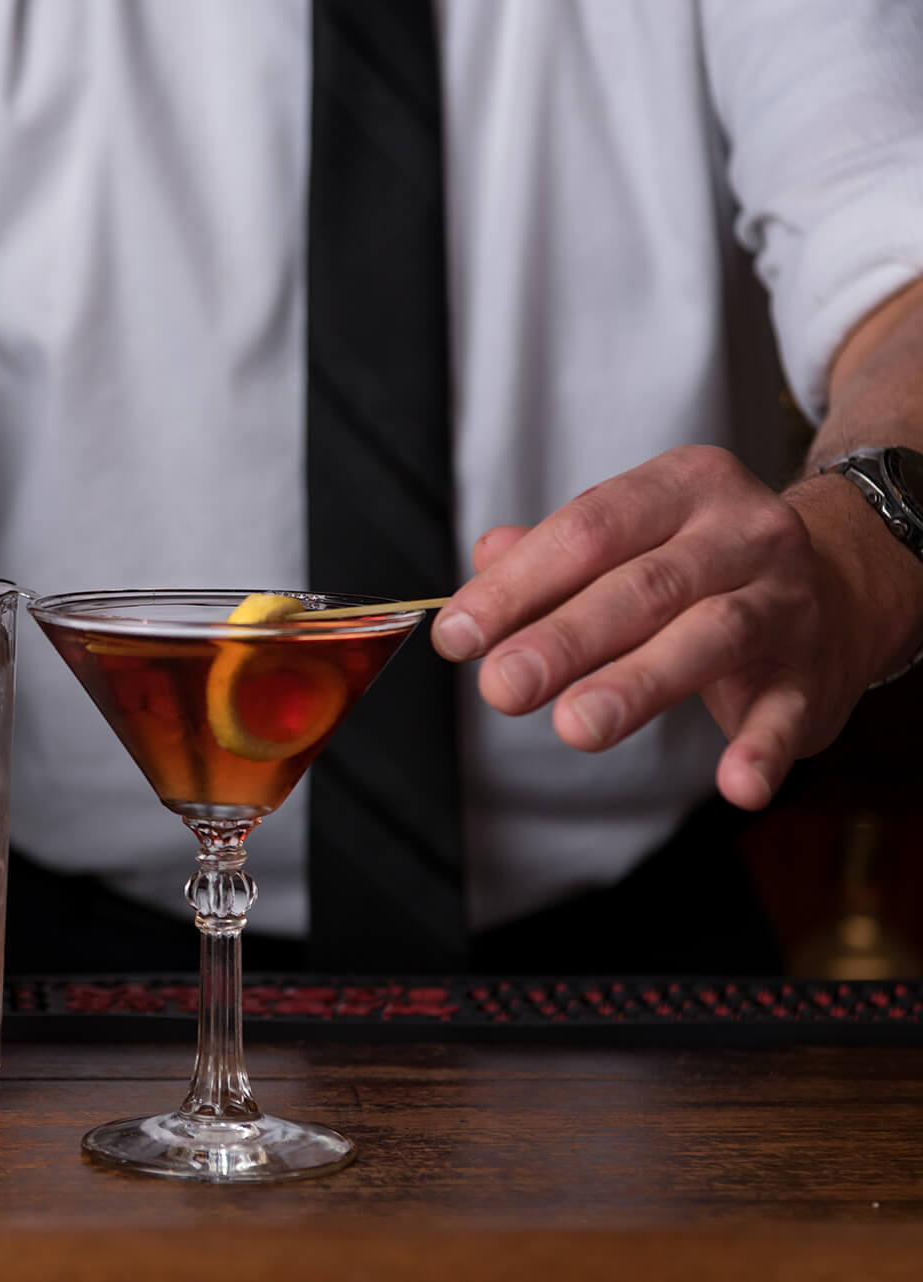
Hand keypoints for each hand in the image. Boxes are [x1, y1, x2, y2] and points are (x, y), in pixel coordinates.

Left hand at [430, 445, 899, 810]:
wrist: (840, 584)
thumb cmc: (701, 564)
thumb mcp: (634, 536)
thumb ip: (555, 551)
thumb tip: (486, 556)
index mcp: (683, 488)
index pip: (589, 529)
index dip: (518, 584)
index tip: (458, 634)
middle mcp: (742, 533)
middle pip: (644, 586)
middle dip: (564, 639)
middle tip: (502, 687)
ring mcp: (785, 601)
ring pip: (709, 638)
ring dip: (639, 684)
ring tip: (577, 725)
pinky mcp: (814, 673)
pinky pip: (787, 712)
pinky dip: (762, 749)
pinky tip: (736, 786)